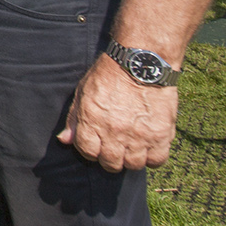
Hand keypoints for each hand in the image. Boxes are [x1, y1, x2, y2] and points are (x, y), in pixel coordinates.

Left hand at [57, 54, 178, 171]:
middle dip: (111, 157)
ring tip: (133, 145)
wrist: (142, 61)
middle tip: (116, 145)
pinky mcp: (160, 134)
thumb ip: (75, 119)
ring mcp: (138, 136)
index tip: (98, 143)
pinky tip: (149, 146)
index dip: (91, 149)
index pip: (88, 152)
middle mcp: (114, 133)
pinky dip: (153, 157)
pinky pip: (156, 161)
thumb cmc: (110, 74)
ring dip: (132, 158)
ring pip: (133, 165)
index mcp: (92, 122)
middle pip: (110, 164)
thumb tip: (65, 140)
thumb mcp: (84, 92)